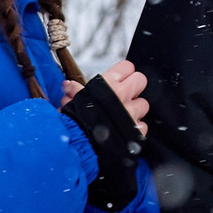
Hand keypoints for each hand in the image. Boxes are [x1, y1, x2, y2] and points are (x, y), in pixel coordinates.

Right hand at [64, 60, 148, 211]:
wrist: (78, 144)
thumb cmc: (73, 122)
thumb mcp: (71, 102)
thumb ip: (74, 92)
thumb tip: (69, 85)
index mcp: (108, 85)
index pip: (127, 67)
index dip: (124, 72)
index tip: (120, 78)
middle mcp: (123, 95)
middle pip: (141, 81)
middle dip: (134, 87)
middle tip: (124, 94)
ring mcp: (132, 112)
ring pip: (143, 104)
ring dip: (135, 109)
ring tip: (121, 116)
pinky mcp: (137, 129)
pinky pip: (142, 125)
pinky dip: (135, 129)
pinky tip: (124, 130)